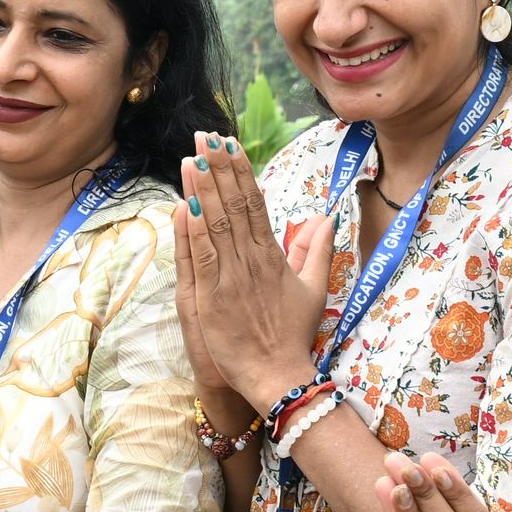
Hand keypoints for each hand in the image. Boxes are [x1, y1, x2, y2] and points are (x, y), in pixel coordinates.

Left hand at [173, 131, 332, 419]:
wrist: (278, 375)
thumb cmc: (293, 335)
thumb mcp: (313, 289)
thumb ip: (317, 250)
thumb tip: (326, 216)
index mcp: (273, 256)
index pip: (255, 203)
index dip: (240, 172)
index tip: (228, 144)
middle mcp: (252, 261)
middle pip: (234, 205)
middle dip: (218, 169)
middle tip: (205, 136)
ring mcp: (232, 278)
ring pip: (216, 224)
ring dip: (203, 189)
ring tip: (191, 157)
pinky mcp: (213, 298)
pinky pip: (202, 256)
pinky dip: (193, 229)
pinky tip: (185, 203)